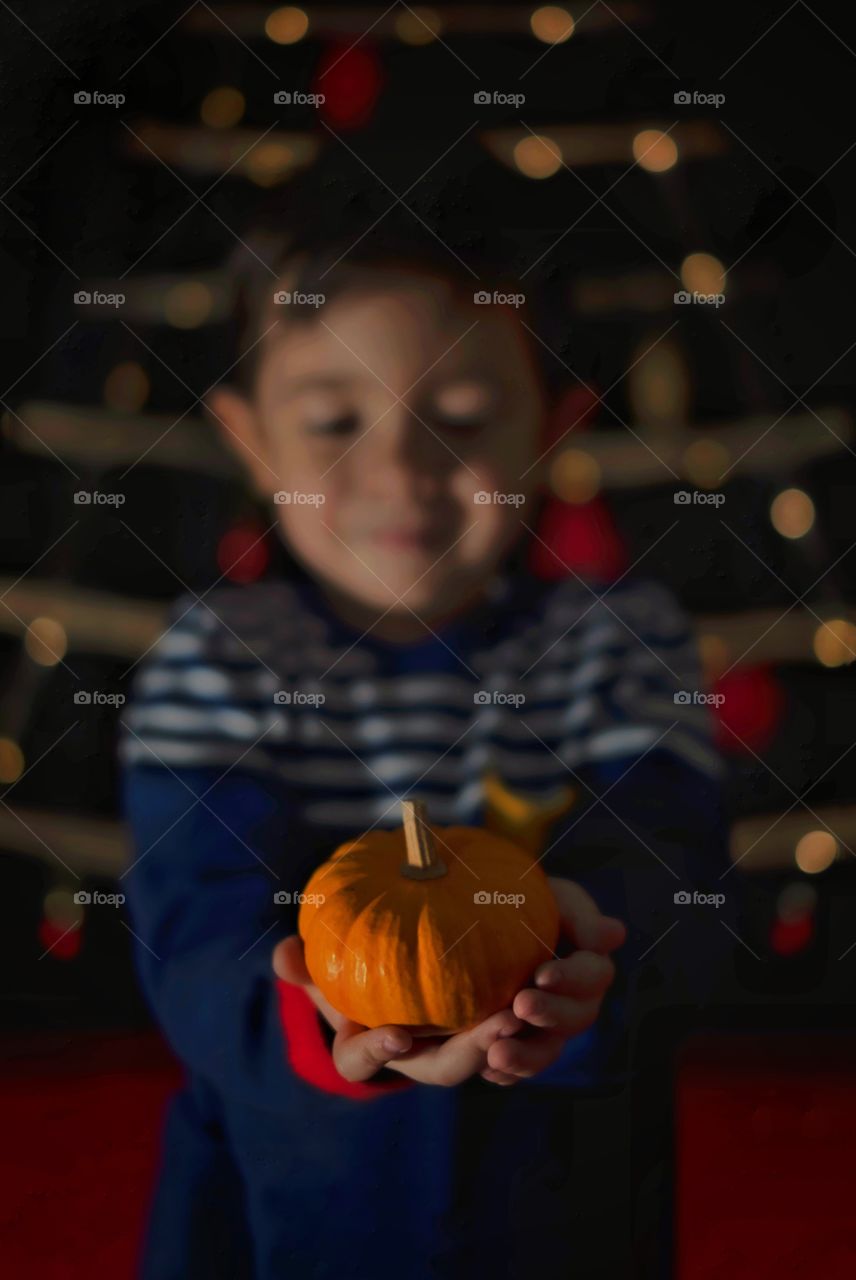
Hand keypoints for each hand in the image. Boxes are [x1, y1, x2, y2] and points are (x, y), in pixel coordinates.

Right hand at [273, 935, 525, 1086]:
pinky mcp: (485, 1031)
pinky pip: (510, 1034)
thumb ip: (305, 967)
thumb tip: (283, 953)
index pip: (363, 1062)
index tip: (395, 1034)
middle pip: (446, 1068)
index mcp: (370, 1047)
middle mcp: (417, 1057)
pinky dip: (526, 1019)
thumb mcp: (325, 974)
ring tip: (526, 1008)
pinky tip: (542, 982)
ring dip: (507, 1038)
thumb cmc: (353, 981)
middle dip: (472, 1050)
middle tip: (498, 1022)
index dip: (377, 1051)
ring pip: (485, 1055)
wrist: (389, 980)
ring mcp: (454, 1048)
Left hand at [479, 878, 625, 1085]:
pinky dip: (506, 1072)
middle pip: (577, 1018)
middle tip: (521, 1005)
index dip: (573, 978)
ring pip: (548, 1051)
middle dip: (550, 1014)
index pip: (593, 975)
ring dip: (527, 1056)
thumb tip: (613, 935)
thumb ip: (580, 916)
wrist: (483, 919)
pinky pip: (519, 1070)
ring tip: (497, 1055)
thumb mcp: (552, 898)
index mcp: (588, 965)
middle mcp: (575, 1002)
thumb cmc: (525, 901)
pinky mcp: (522, 1045)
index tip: (542, 974)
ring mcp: (549, 1028)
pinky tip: (488, 1070)